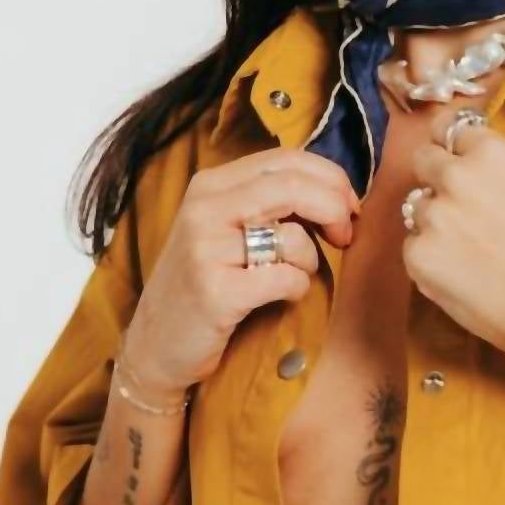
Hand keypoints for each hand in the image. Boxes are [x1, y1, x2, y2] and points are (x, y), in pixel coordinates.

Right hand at [120, 148, 360, 396]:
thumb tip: (334, 192)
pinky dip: (298, 290)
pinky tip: (282, 298)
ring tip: (294, 276)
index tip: (348, 207)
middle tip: (345, 236)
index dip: (330, 179)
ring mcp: (206, 250)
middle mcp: (204, 209)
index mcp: (211, 185)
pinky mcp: (216, 292)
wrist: (156, 345)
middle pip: (293, 186)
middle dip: (334, 210)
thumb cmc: (204, 287)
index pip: (286, 159)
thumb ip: (267, 204)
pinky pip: (287, 280)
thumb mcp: (225, 231)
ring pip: (293, 238)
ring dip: (311, 261)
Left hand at [400, 117, 504, 373]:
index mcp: (491, 153)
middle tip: (456, 209)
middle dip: (434, 178)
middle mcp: (456, 175)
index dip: (450, 147)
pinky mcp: (418, 254)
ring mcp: (433, 215)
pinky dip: (429, 260)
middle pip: (423, 159)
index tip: (452, 158)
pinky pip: (412, 247)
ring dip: (432, 223)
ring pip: (415, 207)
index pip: (449, 128)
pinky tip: (460, 275)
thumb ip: (489, 173)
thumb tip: (457, 165)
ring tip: (466, 252)